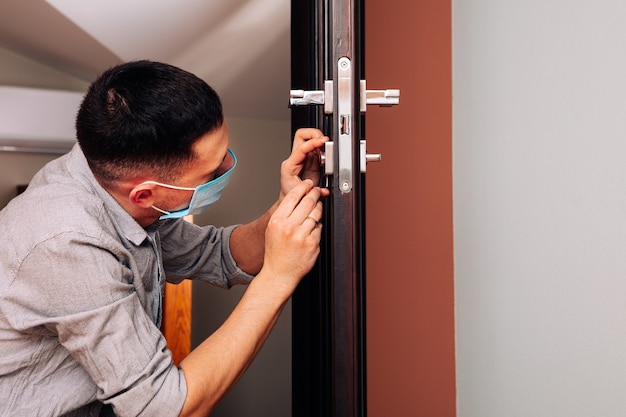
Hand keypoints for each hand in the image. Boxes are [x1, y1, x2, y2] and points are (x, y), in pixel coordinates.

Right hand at [262, 179, 323, 293]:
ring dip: (318, 209)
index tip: (308, 184)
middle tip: (317, 192)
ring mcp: (302, 236)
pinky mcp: (313, 244)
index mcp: (277, 221)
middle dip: (315, 194)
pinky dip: (317, 226)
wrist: (279, 274)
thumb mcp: (272, 228)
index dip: (303, 187)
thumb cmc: (275, 251)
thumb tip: (299, 196)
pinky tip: (311, 230)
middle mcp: (289, 227)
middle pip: (308, 202)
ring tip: (315, 210)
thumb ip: (284, 213)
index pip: (293, 196)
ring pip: (316, 213)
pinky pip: (320, 228)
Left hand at [279, 128, 328, 198]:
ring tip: (327, 147)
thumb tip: (324, 190)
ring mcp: (304, 158)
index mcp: (290, 165)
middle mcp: (296, 158)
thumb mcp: (301, 194)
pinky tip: (327, 153)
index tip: (323, 141)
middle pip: (302, 136)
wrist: (290, 198)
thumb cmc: (291, 194)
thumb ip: (313, 192)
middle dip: (314, 134)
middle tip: (324, 140)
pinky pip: (317, 148)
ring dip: (319, 140)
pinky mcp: (311, 160)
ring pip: (309, 139)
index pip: (301, 147)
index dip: (313, 143)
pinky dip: (324, 147)